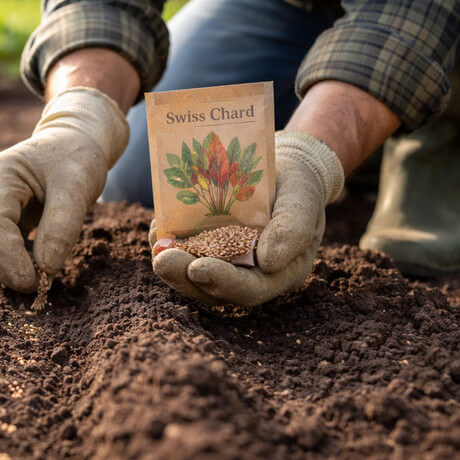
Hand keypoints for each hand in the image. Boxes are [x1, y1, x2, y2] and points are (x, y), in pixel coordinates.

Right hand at [0, 87, 128, 291]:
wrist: (76, 139)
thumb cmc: (77, 157)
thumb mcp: (78, 187)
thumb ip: (61, 227)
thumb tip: (45, 270)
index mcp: (2, 174)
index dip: (9, 259)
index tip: (34, 282)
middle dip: (5, 269)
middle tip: (37, 289)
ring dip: (5, 269)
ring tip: (37, 281)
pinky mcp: (1, 214)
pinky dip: (11, 261)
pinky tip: (34, 270)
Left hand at [151, 131, 344, 305]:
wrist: (285, 170)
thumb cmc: (300, 188)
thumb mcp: (303, 201)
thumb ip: (292, 230)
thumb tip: (267, 263)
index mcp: (278, 274)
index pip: (249, 289)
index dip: (222, 282)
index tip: (198, 269)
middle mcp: (248, 275)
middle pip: (212, 289)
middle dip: (184, 277)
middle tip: (162, 261)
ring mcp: (224, 262)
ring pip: (192, 276)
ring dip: (171, 264)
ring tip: (157, 245)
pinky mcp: (205, 247)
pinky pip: (184, 252)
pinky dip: (169, 243)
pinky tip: (158, 230)